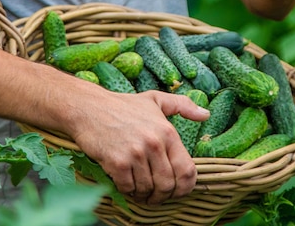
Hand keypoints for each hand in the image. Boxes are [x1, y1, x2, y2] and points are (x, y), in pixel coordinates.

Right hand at [70, 89, 209, 205]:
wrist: (89, 107)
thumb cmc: (123, 105)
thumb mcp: (156, 99)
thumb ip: (183, 106)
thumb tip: (206, 114)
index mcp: (167, 131)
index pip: (187, 170)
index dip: (185, 187)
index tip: (177, 190)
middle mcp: (154, 143)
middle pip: (168, 185)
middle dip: (163, 196)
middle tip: (156, 195)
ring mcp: (135, 153)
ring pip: (148, 189)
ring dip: (144, 194)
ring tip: (140, 189)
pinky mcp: (117, 162)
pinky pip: (129, 188)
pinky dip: (128, 191)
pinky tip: (126, 183)